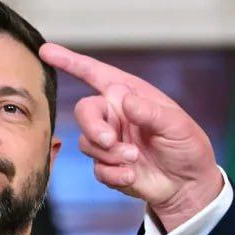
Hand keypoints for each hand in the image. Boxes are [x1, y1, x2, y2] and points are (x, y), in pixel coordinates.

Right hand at [39, 43, 223, 230]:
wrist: (189, 183)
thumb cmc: (187, 146)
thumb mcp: (177, 125)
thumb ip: (150, 112)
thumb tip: (123, 100)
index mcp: (131, 96)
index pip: (96, 74)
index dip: (70, 61)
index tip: (46, 50)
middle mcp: (116, 115)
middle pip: (85, 111)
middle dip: (93, 126)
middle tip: (108, 140)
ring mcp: (110, 141)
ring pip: (87, 142)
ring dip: (109, 153)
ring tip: (134, 159)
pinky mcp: (109, 165)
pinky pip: (97, 168)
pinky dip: (113, 173)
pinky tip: (131, 175)